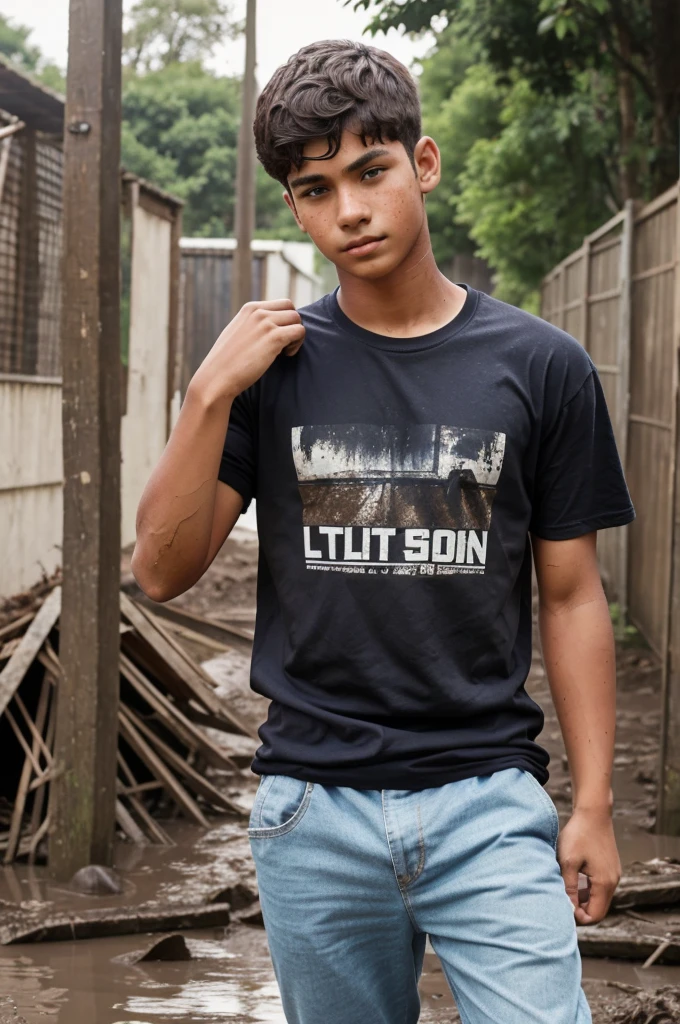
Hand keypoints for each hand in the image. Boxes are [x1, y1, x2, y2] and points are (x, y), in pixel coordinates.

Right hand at [190, 298, 304, 404]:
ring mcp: (266, 323)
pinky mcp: (274, 338)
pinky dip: (297, 344)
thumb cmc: (227, 362)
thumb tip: (268, 328)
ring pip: (297, 319)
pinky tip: (286, 355)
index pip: (281, 304)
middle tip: (285, 344)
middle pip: (291, 308)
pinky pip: (299, 332)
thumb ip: (252, 326)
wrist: (217, 377)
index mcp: (250, 309)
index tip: (277, 337)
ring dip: (296, 335)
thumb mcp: (237, 334)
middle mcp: (258, 312)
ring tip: (285, 351)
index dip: (285, 321)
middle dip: (293, 325)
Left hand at [557, 807, 620, 923]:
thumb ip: (568, 887)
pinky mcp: (610, 867)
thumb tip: (567, 909)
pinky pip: (599, 887)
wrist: (593, 812)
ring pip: (598, 898)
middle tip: (562, 900)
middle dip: (580, 910)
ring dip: (583, 899)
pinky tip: (573, 879)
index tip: (562, 907)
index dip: (578, 917)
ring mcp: (613, 874)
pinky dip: (587, 889)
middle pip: (598, 909)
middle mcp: (613, 881)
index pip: (595, 916)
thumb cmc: (579, 834)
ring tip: (565, 889)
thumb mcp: (568, 861)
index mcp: (604, 883)